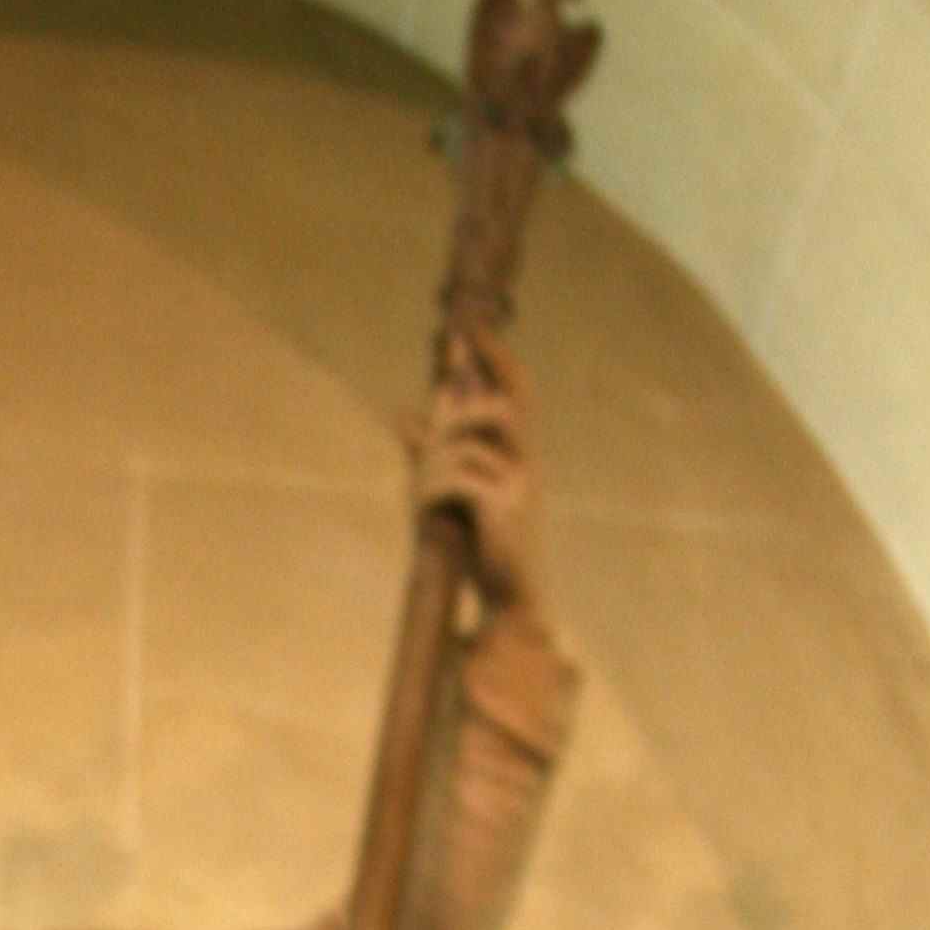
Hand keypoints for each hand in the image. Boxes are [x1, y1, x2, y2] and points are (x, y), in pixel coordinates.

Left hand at [408, 326, 546, 622]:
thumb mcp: (454, 493)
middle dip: (468, 391)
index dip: (496, 356)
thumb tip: (402, 413)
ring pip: (468, 442)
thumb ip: (431, 453)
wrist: (509, 604)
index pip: (517, 392)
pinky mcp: (503, 511)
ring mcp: (519, 487)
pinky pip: (459, 478)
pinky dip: (434, 487)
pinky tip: (423, 508)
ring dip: (434, 456)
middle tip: (438, 386)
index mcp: (520, 456)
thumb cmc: (484, 550)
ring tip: (418, 488)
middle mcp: (527, 465)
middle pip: (503, 404)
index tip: (470, 325)